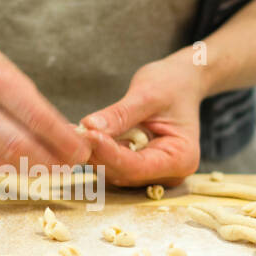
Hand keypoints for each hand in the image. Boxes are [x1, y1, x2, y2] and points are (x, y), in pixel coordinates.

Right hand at [0, 32, 90, 170]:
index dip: (63, 140)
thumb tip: (69, 136)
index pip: (36, 117)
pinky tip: (30, 166)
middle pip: (19, 145)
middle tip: (72, 166)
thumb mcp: (8, 70)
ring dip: (34, 170)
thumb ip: (34, 104)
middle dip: (51, 161)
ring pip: (3, 160)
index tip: (83, 150)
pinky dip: (13, 168)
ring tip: (56, 169)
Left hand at [80, 55, 203, 185]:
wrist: (182, 83)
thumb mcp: (148, 94)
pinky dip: (98, 150)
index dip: (109, 153)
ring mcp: (153, 173)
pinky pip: (113, 163)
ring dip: (94, 153)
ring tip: (74, 131)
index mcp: (181, 159)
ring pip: (115, 171)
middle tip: (73, 132)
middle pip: (124, 172)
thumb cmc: (172, 85)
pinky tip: (83, 134)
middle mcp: (169, 173)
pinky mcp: (138, 167)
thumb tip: (89, 127)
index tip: (87, 135)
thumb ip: (120, 115)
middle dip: (98, 154)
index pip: (137, 165)